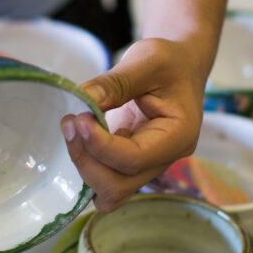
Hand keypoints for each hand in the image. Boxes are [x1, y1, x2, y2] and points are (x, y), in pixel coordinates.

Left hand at [60, 38, 208, 211]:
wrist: (181, 66)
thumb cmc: (170, 62)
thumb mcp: (147, 61)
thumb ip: (114, 83)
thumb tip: (80, 99)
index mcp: (178, 137)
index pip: (134, 158)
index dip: (101, 145)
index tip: (80, 118)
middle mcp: (164, 160)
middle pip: (119, 186)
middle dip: (88, 160)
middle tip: (71, 122)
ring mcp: (147, 165)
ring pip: (110, 191)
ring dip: (84, 165)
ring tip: (73, 128)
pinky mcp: (130, 161)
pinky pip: (105, 178)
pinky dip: (87, 163)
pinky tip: (81, 134)